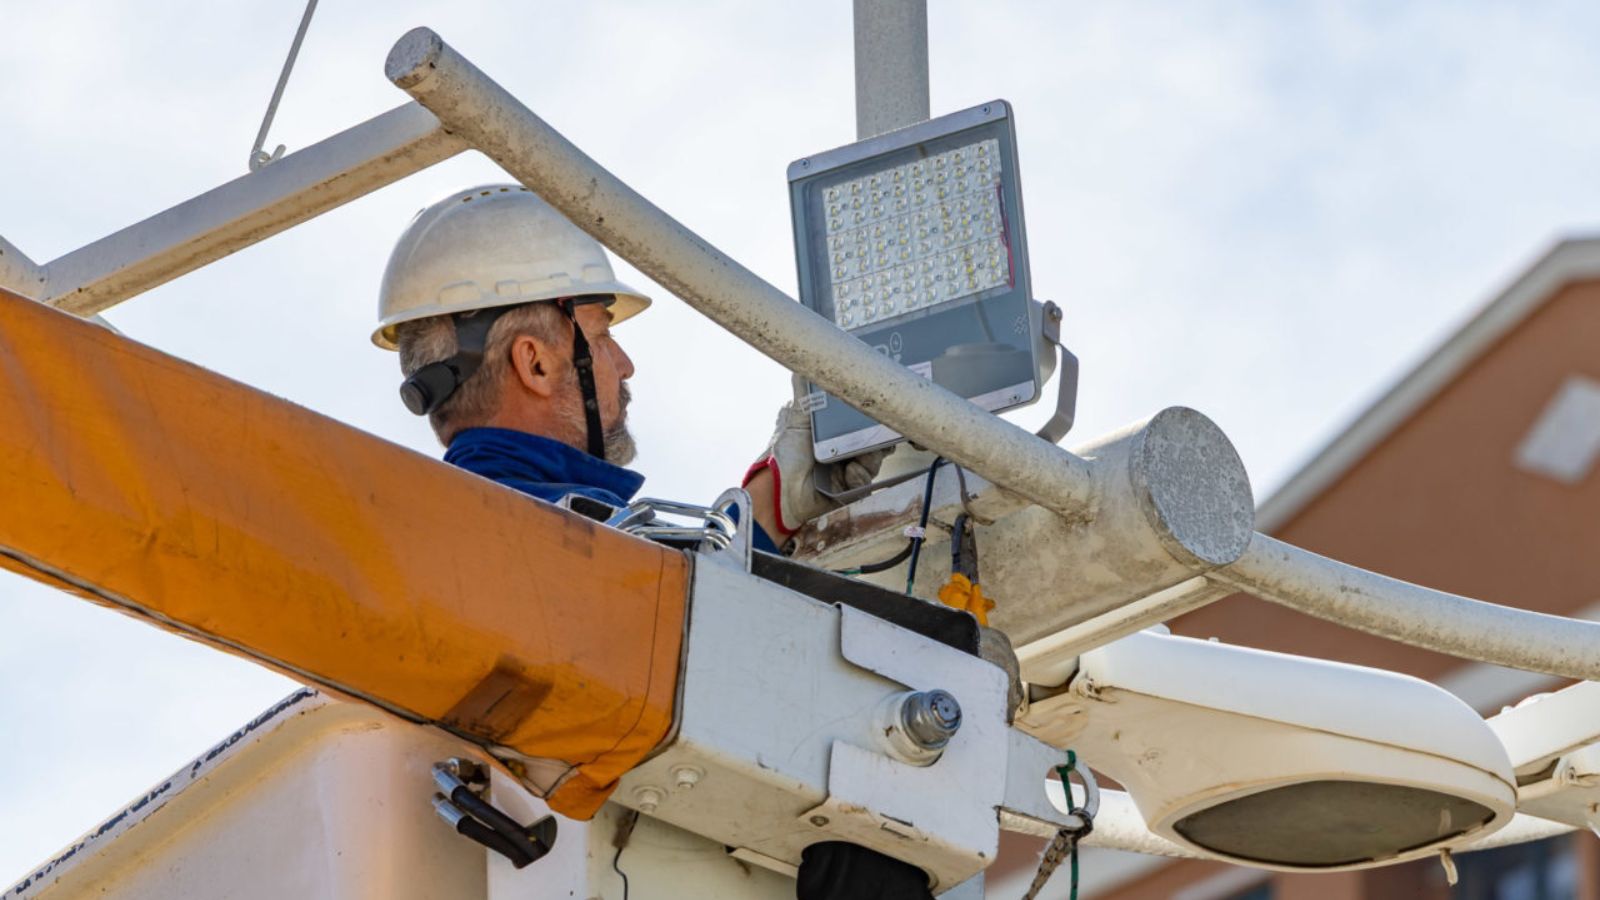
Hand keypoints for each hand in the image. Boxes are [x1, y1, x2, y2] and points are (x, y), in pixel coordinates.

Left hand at [745, 378, 887, 539]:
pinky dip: (859, 475)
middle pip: (876, 438)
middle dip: (878, 437)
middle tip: (875, 435)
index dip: (875, 415)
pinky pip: (867, 478)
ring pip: (875, 458)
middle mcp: (845, 448)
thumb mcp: (796, 419)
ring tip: (853, 458)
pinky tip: (847, 473)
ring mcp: (850, 468)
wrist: (780, 489)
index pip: (864, 419)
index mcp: (835, 430)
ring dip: (868, 457)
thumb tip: (801, 366)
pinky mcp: (852, 488)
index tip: (883, 409)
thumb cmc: (784, 454)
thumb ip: (805, 394)